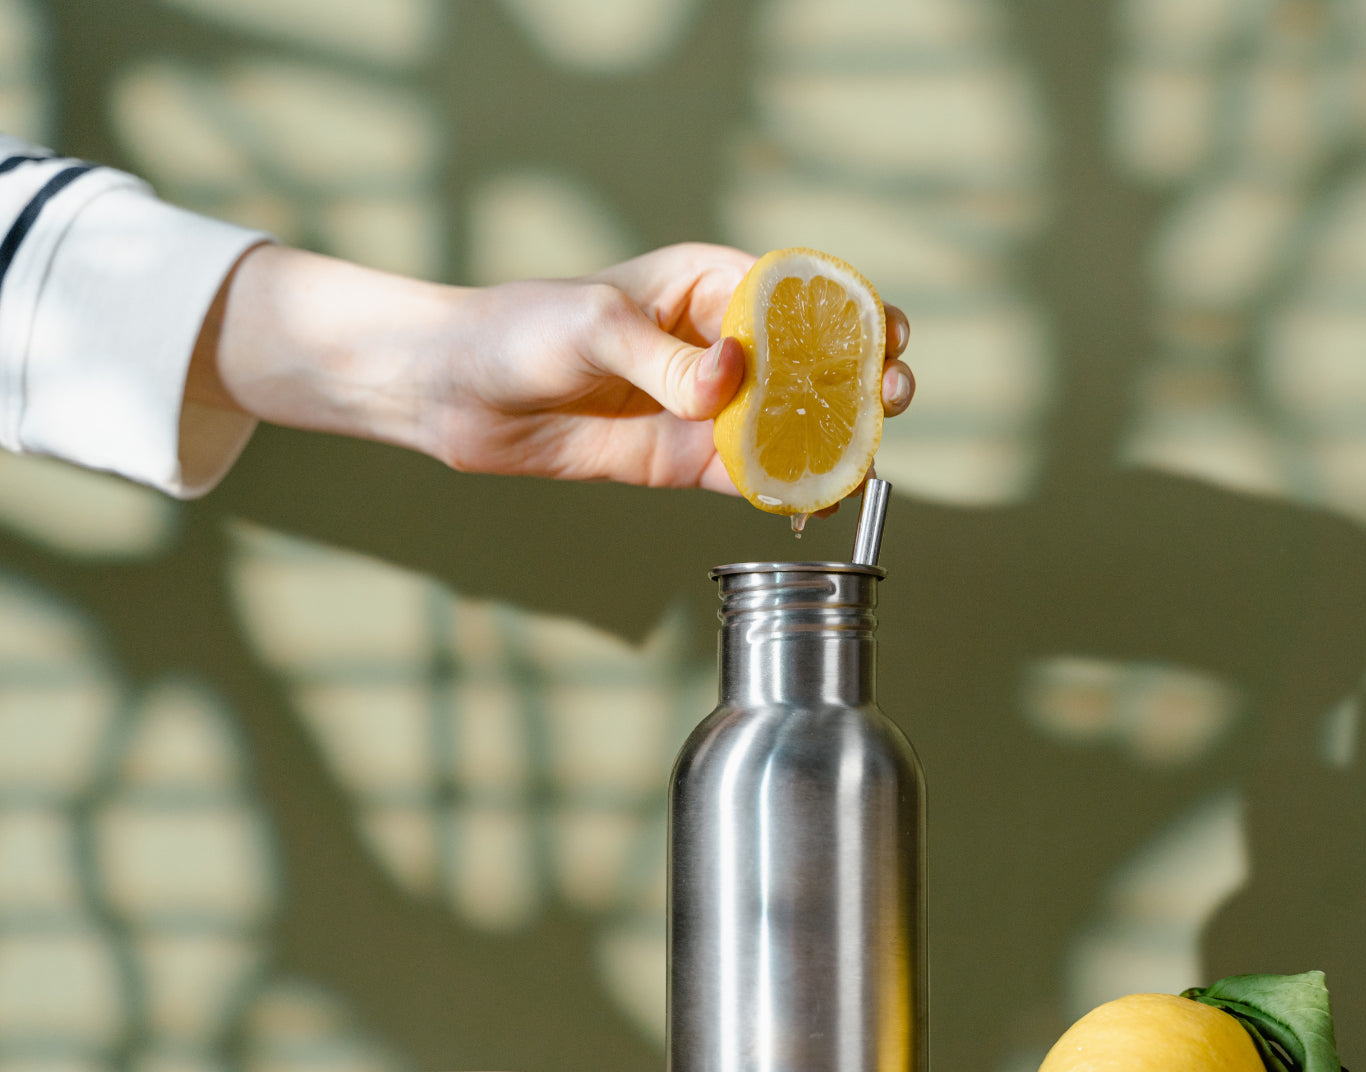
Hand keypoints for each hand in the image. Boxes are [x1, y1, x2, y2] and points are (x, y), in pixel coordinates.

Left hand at [192, 242, 913, 496]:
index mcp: (705, 285)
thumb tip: (732, 382)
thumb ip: (665, 359)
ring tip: (867, 453)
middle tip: (892, 397)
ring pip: (788, 421)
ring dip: (832, 436)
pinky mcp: (679, 457)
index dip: (849, 312)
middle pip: (808, 360)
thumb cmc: (519, 330)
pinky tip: (816, 494)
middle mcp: (716, 344)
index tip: (886, 334)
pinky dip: (783, 483)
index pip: (796, 293)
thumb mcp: (593, 329)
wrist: (457, 392)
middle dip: (858, 377)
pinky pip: (745, 472)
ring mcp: (702, 405)